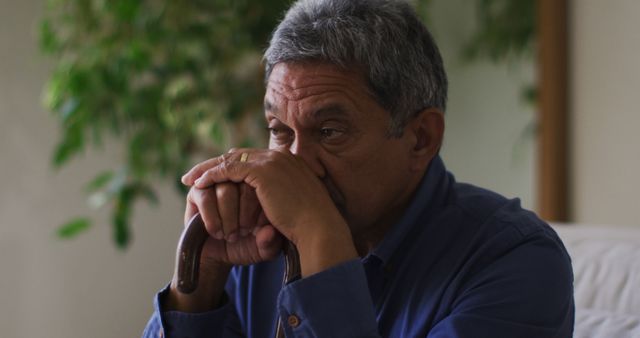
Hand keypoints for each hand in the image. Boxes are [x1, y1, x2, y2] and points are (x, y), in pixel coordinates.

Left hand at [182, 148, 357, 276]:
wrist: (319, 226)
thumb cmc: (309, 224)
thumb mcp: (293, 204)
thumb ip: (279, 196)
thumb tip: (266, 203)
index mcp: (288, 161)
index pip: (252, 158)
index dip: (231, 165)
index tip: (216, 175)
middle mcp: (279, 155)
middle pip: (238, 154)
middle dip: (214, 163)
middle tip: (195, 174)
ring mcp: (271, 161)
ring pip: (229, 159)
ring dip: (208, 168)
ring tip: (191, 179)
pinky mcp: (262, 171)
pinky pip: (228, 170)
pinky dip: (212, 176)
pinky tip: (199, 184)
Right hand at [183, 183, 283, 267]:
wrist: (219, 256)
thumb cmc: (246, 246)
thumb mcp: (263, 250)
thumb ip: (270, 244)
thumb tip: (269, 232)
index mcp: (262, 187)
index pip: (265, 185)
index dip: (260, 209)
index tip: (257, 229)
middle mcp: (240, 179)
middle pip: (245, 183)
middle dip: (244, 212)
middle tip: (244, 232)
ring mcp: (217, 183)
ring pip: (225, 188)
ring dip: (228, 215)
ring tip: (230, 235)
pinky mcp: (197, 191)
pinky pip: (205, 196)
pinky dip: (212, 217)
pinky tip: (215, 231)